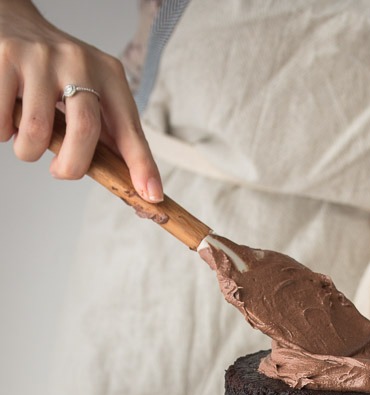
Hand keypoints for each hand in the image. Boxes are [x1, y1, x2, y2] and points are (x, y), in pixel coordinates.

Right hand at [0, 0, 162, 201]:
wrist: (13, 22)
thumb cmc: (56, 72)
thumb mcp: (90, 90)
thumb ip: (106, 131)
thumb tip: (131, 185)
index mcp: (109, 75)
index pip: (130, 128)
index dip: (142, 164)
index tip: (152, 195)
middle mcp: (80, 61)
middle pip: (84, 130)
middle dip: (71, 167)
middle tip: (60, 171)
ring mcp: (42, 57)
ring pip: (37, 131)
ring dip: (29, 151)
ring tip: (26, 138)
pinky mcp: (7, 57)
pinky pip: (3, 120)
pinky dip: (3, 132)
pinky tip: (7, 118)